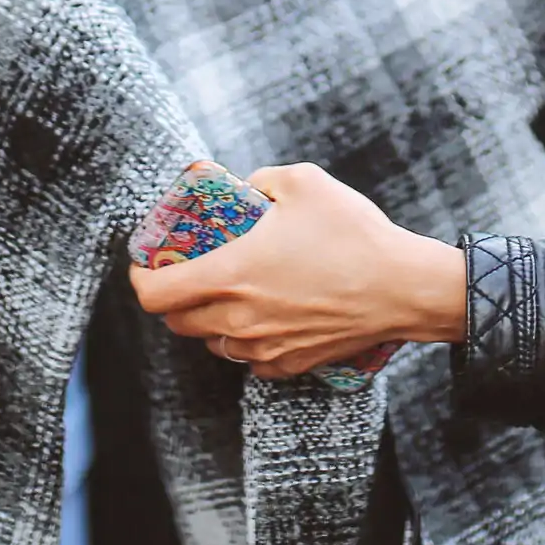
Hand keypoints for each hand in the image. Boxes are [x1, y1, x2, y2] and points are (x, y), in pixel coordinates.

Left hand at [128, 164, 467, 380]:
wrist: (403, 288)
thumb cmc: (353, 234)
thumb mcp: (302, 182)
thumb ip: (261, 180)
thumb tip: (246, 188)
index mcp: (231, 274)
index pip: (155, 294)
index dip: (141, 278)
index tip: (147, 263)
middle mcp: (239, 319)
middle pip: (177, 322)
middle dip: (174, 297)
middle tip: (190, 272)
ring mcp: (263, 347)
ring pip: (212, 342)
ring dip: (209, 319)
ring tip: (232, 292)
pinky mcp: (289, 364)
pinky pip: (249, 358)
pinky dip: (246, 340)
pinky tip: (266, 315)